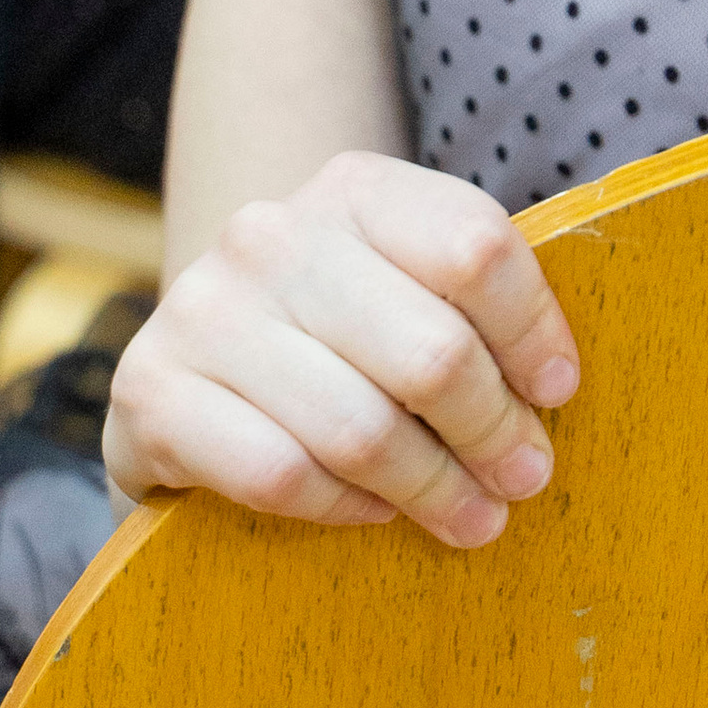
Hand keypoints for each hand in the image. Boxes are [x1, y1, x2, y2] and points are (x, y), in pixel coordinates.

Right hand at [105, 150, 582, 547]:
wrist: (200, 367)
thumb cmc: (339, 334)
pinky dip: (345, 509)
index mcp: (353, 189)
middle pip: (430, 351)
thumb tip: (551, 390)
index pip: (474, 248)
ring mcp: (203, 309)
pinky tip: (376, 514)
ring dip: (434, 489)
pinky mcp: (151, 390)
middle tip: (525, 478)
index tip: (557, 392)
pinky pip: (281, 474)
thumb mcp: (404, 287)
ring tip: (474, 519)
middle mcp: (269, 233)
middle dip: (493, 433)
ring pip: (361, 428)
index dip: (532, 331)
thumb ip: (470, 308)